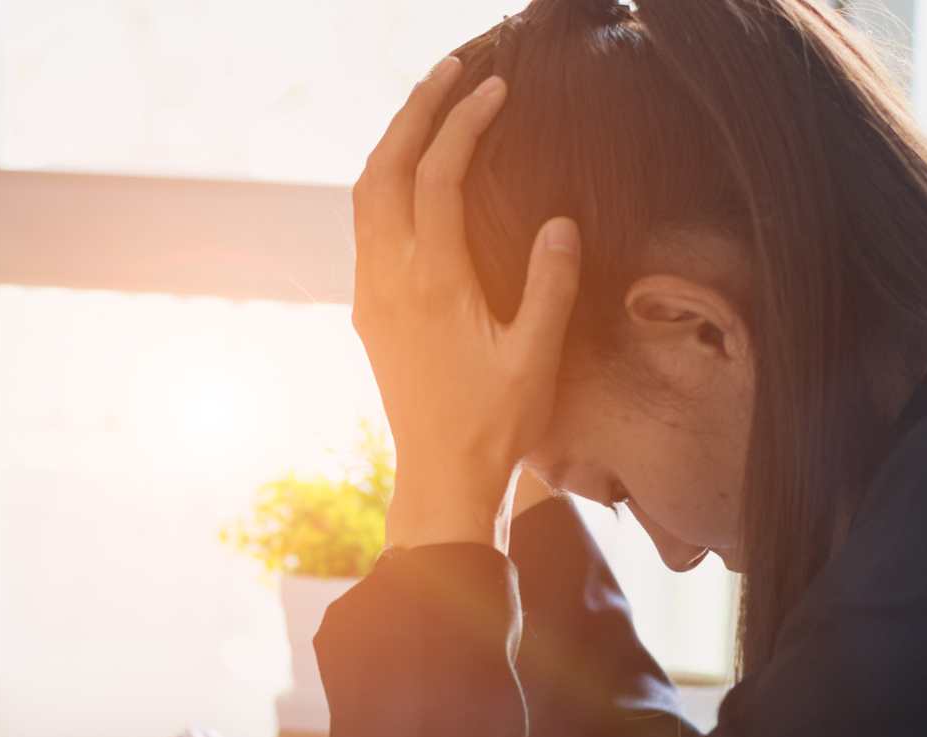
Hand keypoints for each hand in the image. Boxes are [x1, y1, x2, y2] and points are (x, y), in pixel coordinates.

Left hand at [351, 58, 581, 549]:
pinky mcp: (370, 310)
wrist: (441, 477)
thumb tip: (561, 224)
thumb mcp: (537, 357)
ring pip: (366, 194)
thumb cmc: (496, 424)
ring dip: (394, 142)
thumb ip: (550, 286)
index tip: (496, 90)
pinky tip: (412, 173)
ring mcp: (372, 294)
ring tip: (430, 105)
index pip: (439, 177)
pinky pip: (366, 226)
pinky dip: (385, 181)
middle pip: (386, 169)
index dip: (465, 124)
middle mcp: (389, 280)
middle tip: (452, 69)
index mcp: (432, 284)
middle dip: (415, 111)